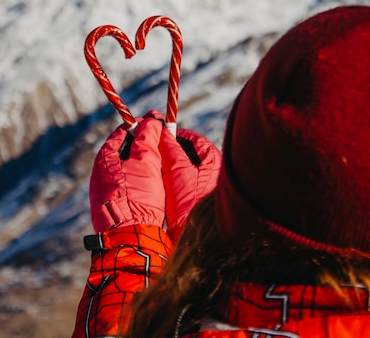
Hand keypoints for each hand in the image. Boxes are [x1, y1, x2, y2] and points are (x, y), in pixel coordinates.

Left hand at [89, 111, 165, 232]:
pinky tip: (154, 188)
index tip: (156, 123)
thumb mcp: (145, 162)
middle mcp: (101, 175)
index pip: (121, 134)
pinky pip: (128, 188)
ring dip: (144, 167)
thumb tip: (151, 119)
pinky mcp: (112, 208)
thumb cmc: (136, 198)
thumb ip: (147, 139)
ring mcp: (105, 193)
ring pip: (127, 171)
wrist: (129, 238)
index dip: (140, 126)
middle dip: (144, 147)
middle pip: (124, 153)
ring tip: (162, 166)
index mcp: (104, 160)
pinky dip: (140, 183)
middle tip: (162, 144)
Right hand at [160, 127, 221, 242]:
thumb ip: (170, 149)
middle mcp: (215, 171)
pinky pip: (185, 184)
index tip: (159, 136)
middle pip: (190, 154)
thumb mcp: (178, 172)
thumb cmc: (193, 203)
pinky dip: (174, 181)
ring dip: (171, 167)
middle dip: (171, 152)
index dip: (176, 136)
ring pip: (186, 169)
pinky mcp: (201, 199)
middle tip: (154, 151)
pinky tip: (162, 186)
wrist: (201, 237)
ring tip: (155, 168)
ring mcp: (208, 186)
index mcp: (214, 160)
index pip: (195, 139)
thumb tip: (161, 132)